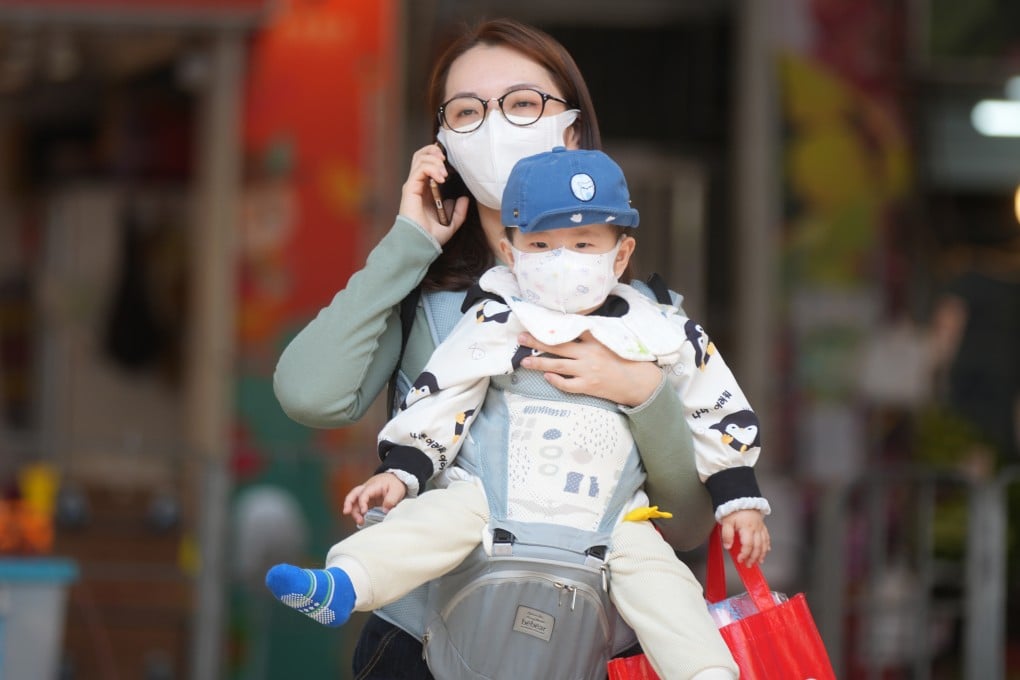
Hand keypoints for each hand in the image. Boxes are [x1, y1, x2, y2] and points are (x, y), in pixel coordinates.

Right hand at [342, 472, 407, 525]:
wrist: (395, 479)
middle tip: (346, 512)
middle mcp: (367, 489)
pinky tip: (361, 520)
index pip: (364, 493)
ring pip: (354, 501)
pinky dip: (357, 512)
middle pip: (353, 494)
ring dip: (353, 511)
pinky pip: (359, 505)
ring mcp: (366, 494)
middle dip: (348, 503)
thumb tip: (385, 510)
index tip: (364, 512)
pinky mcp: (367, 500)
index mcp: (373, 485)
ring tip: (359, 521)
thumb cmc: (394, 483)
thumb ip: (391, 500)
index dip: (362, 503)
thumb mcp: (397, 490)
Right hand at [398, 143, 469, 244]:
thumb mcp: (451, 224)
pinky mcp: (410, 188)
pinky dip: (432, 168)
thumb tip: (464, 199)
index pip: (428, 162)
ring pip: (420, 158)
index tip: (452, 163)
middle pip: (421, 155)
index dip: (438, 156)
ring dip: (435, 159)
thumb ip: (459, 212)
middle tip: (446, 159)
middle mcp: (418, 184)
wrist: (420, 244)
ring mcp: (412, 185)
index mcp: (425, 190)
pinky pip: (420, 169)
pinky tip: (442, 178)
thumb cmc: (431, 236)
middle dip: (434, 151)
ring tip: (445, 171)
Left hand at [517, 331, 663, 406]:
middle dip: (536, 342)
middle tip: (520, 338)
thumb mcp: (611, 341)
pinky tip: (547, 376)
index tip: (536, 322)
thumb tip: (573, 326)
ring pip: (558, 366)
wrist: (640, 382)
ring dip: (539, 362)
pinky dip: (556, 380)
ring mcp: (587, 372)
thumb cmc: (625, 360)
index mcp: (595, 340)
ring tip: (524, 360)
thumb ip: (593, 334)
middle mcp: (589, 355)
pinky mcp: (588, 387)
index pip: (569, 330)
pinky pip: (567, 385)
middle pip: (557, 347)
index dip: (552, 327)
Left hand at [719, 509, 770, 566]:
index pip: (748, 546)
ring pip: (764, 543)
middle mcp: (755, 529)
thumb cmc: (734, 509)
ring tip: (758, 561)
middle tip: (749, 564)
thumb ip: (726, 534)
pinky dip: (767, 545)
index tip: (740, 560)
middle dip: (754, 558)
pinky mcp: (762, 525)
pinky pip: (767, 537)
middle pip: (757, 547)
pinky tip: (766, 550)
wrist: (741, 497)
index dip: (744, 554)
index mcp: (747, 528)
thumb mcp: (726, 521)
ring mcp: (760, 527)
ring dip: (762, 554)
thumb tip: (728, 546)